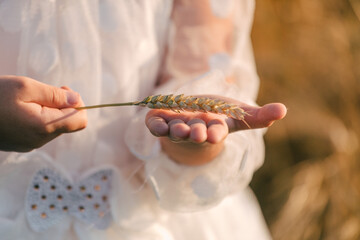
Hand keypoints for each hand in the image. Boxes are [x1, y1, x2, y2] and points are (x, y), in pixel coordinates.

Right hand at [0, 76, 86, 151]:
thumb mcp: (25, 87)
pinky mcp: (20, 144)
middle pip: (67, 123)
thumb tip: (77, 101)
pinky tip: (22, 108)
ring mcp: (29, 144)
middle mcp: (39, 140)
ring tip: (30, 98)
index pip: (79, 121)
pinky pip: (40, 131)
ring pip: (53, 127)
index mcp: (44, 127)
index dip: (78, 104)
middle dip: (63, 105)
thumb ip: (55, 95)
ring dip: (50, 110)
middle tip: (47, 91)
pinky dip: (39, 117)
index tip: (63, 92)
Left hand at [145, 95, 286, 164]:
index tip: (216, 134)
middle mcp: (194, 132)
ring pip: (175, 133)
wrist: (189, 117)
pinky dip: (154, 125)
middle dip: (197, 133)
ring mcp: (176, 129)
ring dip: (177, 131)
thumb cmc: (215, 115)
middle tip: (198, 132)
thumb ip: (258, 116)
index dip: (216, 133)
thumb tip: (284, 110)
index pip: (217, 133)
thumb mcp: (237, 114)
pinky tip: (156, 122)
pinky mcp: (160, 123)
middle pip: (196, 135)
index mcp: (213, 130)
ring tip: (179, 128)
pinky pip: (155, 127)